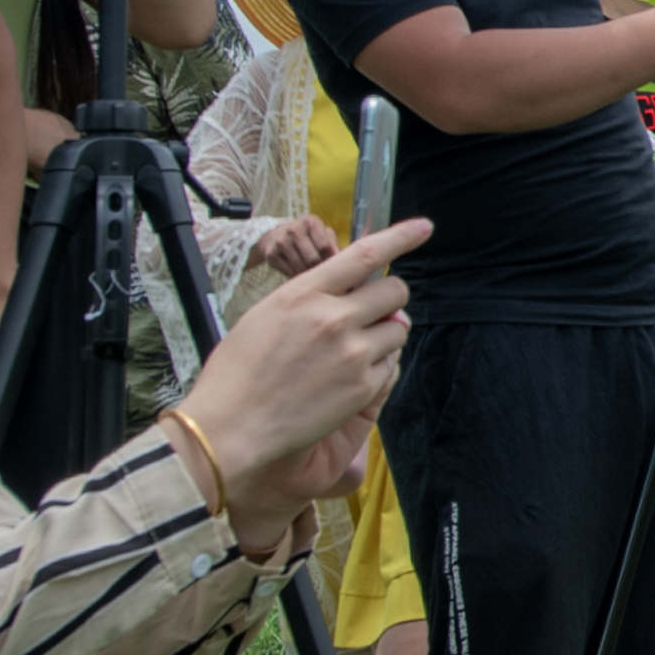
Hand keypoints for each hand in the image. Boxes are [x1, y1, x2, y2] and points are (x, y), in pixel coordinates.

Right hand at [171, 220, 426, 529]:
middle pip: (394, 292)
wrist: (230, 427)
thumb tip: (354, 294)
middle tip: (369, 316)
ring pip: (398, 329)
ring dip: (385, 335)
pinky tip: (345, 380)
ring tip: (349, 353)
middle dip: (388, 301)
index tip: (423, 227)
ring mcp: (351, 353)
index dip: (400, 237)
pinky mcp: (362, 388)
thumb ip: (312, 298)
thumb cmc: (238, 372)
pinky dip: (378, 367)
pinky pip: (390, 365)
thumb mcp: (267, 315)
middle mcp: (333, 318)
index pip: (364, 255)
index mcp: (304, 293)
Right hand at [248, 213, 341, 278]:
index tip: (331, 264)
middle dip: (319, 268)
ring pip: (300, 268)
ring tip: (310, 272)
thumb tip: (340, 260)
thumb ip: (333, 245)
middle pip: (313, 259)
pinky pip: (288, 272)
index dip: (330, 259)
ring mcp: (281, 241)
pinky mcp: (271, 254)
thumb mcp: (322, 234)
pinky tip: (297, 271)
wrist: (276, 236)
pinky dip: (295, 276)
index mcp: (311, 221)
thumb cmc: (308, 238)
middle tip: (320, 271)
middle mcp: (294, 229)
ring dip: (307, 274)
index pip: (325, 246)